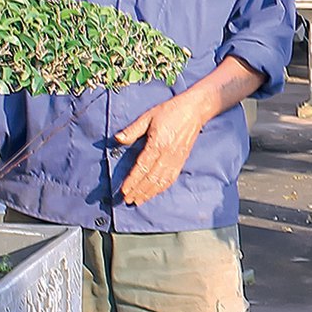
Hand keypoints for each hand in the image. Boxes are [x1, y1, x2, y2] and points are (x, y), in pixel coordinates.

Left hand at [114, 90, 213, 206]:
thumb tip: (117, 139)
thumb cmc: (170, 111)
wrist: (194, 110)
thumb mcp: (148, 116)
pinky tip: (154, 193)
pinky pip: (171, 178)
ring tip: (138, 200)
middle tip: (127, 200)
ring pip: (161, 182)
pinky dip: (161, 188)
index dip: (132, 181)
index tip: (123, 191)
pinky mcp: (182, 161)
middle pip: (151, 179)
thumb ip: (132, 130)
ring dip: (149, 193)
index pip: (142, 167)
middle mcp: (167, 155)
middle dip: (138, 191)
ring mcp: (176, 159)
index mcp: (157, 144)